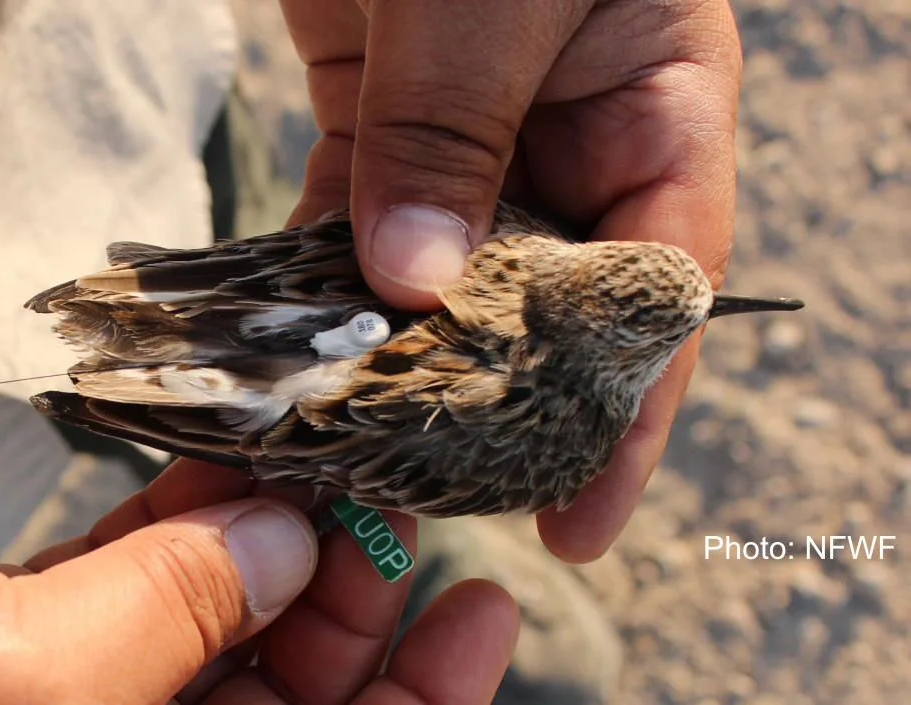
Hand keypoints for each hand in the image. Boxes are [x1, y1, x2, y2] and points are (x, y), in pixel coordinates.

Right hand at [0, 459, 518, 703]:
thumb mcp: (29, 675)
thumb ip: (176, 609)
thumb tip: (292, 537)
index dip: (424, 699)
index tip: (479, 604)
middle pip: (298, 702)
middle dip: (348, 599)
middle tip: (387, 495)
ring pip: (229, 641)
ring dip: (272, 552)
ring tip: (313, 464)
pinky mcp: (40, 659)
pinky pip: (144, 602)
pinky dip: (183, 541)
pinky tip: (222, 478)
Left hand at [279, 0, 741, 561]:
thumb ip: (450, 128)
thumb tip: (412, 281)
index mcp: (654, 94)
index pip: (655, 281)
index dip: (623, 408)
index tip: (573, 515)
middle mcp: (568, 121)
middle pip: (539, 293)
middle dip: (481, 397)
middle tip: (420, 496)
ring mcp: (466, 116)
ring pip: (434, 264)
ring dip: (380, 351)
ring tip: (333, 450)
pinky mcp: (374, 97)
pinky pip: (348, 209)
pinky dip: (309, 277)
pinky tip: (274, 349)